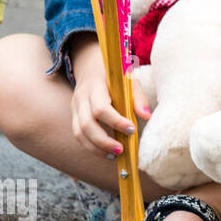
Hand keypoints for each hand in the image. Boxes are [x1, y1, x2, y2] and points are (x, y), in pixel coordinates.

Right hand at [69, 37, 150, 157]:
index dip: (116, 122)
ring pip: (78, 132)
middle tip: (122, 149)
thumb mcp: (129, 80)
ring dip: (95, 147)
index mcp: (95, 86)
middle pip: (86, 124)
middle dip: (103, 140)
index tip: (131, 130)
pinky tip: (105, 152)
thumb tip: (146, 116)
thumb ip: (138, 97)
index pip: (101, 108)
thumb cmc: (115, 75)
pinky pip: (77, 134)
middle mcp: (81, 97)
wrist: (91, 65)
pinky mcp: (73, 115)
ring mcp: (75, 107)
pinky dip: (90, 146)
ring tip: (114, 156)